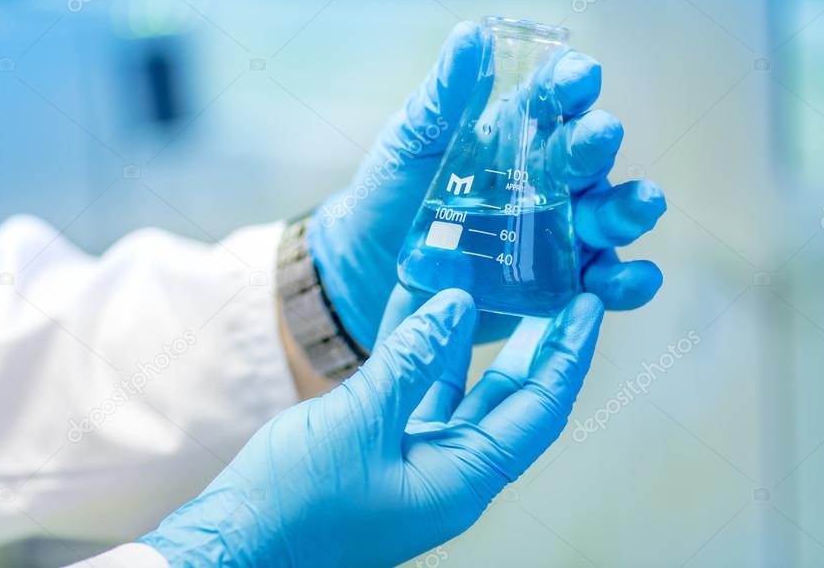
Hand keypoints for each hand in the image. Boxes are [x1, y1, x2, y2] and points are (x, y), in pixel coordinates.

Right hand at [138, 289, 603, 566]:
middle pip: (506, 398)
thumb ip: (411, 361)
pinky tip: (414, 305)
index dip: (567, 355)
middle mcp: (447, 472)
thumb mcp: (360, 422)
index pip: (537, 410)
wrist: (233, 546)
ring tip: (485, 282)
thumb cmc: (297, 504)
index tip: (589, 305)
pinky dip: (413, 349)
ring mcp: (410, 461)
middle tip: (554, 287)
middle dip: (533, 342)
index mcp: (461, 480)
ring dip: (465, 337)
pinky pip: (409, 390)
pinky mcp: (375, 449)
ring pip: (455, 389)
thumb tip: (456, 306)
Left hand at [307, 22, 664, 347]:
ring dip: (630, 209)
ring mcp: (559, 229)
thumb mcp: (412, 139)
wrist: (369, 267)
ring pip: (607, 216)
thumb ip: (444, 95)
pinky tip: (635, 280)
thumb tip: (470, 34)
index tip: (578, 78)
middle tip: (600, 136)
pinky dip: (625, 284)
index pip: (556, 97)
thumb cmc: (392, 189)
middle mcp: (551, 174)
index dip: (571, 84)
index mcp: (520, 127)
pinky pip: (602, 283)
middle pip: (587, 154)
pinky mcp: (559, 283)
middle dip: (596, 143)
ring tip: (645, 205)